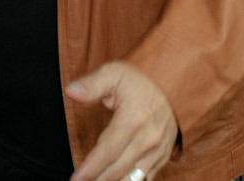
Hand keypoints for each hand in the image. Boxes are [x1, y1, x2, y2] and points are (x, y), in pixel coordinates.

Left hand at [66, 62, 177, 180]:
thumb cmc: (137, 80)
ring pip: (133, 177)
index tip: (76, 179)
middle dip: (97, 180)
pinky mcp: (162, 157)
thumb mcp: (113, 73)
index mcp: (134, 119)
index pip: (108, 150)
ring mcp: (158, 151)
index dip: (91, 168)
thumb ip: (91, 84)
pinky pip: (145, 178)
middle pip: (118, 168)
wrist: (172, 85)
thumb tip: (70, 91)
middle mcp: (149, 139)